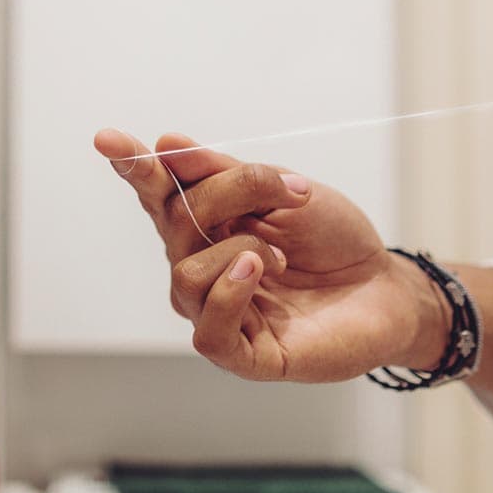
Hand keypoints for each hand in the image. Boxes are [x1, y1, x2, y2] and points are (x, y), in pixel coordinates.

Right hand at [93, 129, 448, 381]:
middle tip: (287, 188)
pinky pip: (209, 330)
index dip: (133, 167)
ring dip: (239, 250)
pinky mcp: (243, 354)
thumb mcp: (288, 192)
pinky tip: (255, 273)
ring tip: (280, 256)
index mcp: (207, 224)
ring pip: (186, 273)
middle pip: (177, 221)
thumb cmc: (334, 240)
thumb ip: (229, 174)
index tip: (107, 138)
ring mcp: (217, 310)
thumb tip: (168, 145)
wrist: (385, 285)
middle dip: (230, 193)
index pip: (158, 193)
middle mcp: (202, 267)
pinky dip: (229, 294)